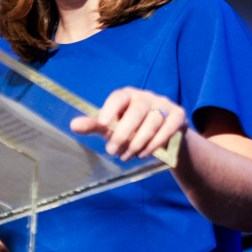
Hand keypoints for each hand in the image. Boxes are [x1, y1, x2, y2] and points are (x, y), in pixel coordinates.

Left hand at [69, 86, 187, 161]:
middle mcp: (146, 96)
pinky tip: (144, 154)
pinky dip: (155, 143)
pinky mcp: (178, 116)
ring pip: (152, 122)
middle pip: (137, 110)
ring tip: (126, 156)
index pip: (118, 97)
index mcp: (127, 95)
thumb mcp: (112, 127)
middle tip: (112, 151)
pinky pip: (168, 129)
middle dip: (124, 133)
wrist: (164, 137)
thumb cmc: (131, 129)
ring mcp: (164, 104)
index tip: (102, 125)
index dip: (110, 109)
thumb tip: (73, 125)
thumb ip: (95, 125)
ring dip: (138, 142)